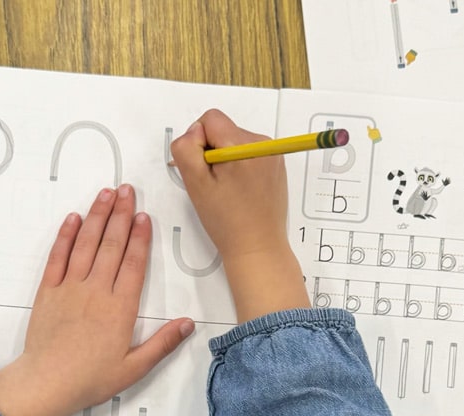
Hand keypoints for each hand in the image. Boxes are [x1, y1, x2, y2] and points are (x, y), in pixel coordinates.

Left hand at [0, 185, 194, 415]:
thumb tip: (188, 324)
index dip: (140, 237)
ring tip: (105, 194)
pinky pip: (57, 257)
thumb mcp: (134, 368)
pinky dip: (65, 236)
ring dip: (97, 216)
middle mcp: (96, 291)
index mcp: (120, 309)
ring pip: (86, 244)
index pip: (134, 264)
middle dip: (121, 215)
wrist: (47, 383)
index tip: (144, 217)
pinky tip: (73, 219)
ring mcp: (70, 288)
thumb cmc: (90, 379)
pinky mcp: (48, 291)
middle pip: (111, 245)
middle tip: (127, 190)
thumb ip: (162, 343)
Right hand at [171, 109, 309, 321]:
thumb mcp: (196, 184)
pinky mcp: (277, 166)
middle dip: (212, 152)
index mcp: (242, 145)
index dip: (198, 141)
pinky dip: (240, 167)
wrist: (258, 248)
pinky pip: (250, 154)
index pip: (210, 119)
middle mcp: (262, 143)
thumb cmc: (226, 221)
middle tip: (214, 184)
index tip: (202, 168)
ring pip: (235, 142)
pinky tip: (240, 191)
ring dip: (226, 160)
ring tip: (228, 190)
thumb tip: (194, 132)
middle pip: (224, 130)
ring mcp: (273, 154)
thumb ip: (186, 149)